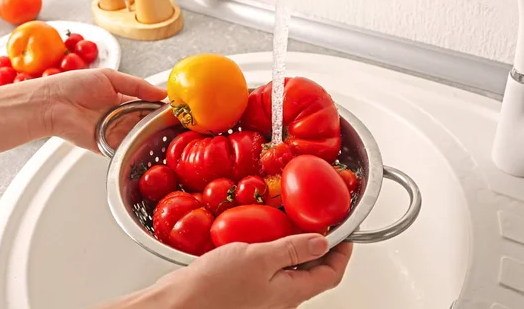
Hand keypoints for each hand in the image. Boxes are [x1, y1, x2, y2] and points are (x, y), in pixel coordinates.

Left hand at [43, 68, 166, 151]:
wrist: (52, 103)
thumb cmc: (74, 85)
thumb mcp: (110, 77)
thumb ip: (138, 85)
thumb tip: (163, 93)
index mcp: (124, 100)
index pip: (149, 106)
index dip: (162, 108)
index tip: (177, 109)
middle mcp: (122, 118)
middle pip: (147, 123)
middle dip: (160, 123)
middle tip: (178, 123)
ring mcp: (116, 133)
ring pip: (140, 136)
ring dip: (151, 135)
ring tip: (167, 132)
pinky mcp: (107, 147)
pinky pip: (126, 148)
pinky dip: (136, 146)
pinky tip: (148, 142)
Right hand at [99, 234, 352, 308]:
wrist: (177, 305)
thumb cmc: (213, 288)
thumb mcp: (259, 258)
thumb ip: (292, 249)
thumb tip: (323, 241)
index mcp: (291, 292)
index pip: (332, 274)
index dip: (343, 251)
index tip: (346, 232)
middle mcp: (281, 298)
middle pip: (312, 272)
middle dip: (319, 245)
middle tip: (318, 221)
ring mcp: (263, 295)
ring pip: (289, 269)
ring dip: (293, 246)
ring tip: (289, 222)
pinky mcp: (245, 289)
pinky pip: (268, 269)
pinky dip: (271, 250)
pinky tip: (259, 236)